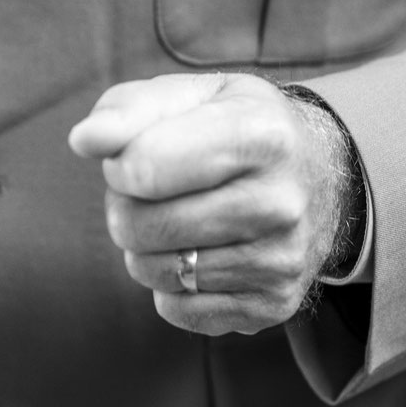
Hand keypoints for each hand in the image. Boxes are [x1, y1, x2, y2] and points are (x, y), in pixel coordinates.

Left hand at [68, 72, 350, 335]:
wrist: (320, 177)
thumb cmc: (236, 128)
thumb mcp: (192, 96)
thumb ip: (128, 109)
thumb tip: (85, 140)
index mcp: (261, 136)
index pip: (141, 169)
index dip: (118, 167)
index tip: (134, 160)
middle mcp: (280, 202)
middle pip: (139, 227)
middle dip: (127, 208)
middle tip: (155, 194)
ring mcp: (280, 261)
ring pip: (151, 272)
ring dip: (146, 249)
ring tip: (180, 221)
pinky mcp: (273, 306)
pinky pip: (176, 310)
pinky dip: (172, 286)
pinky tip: (202, 255)